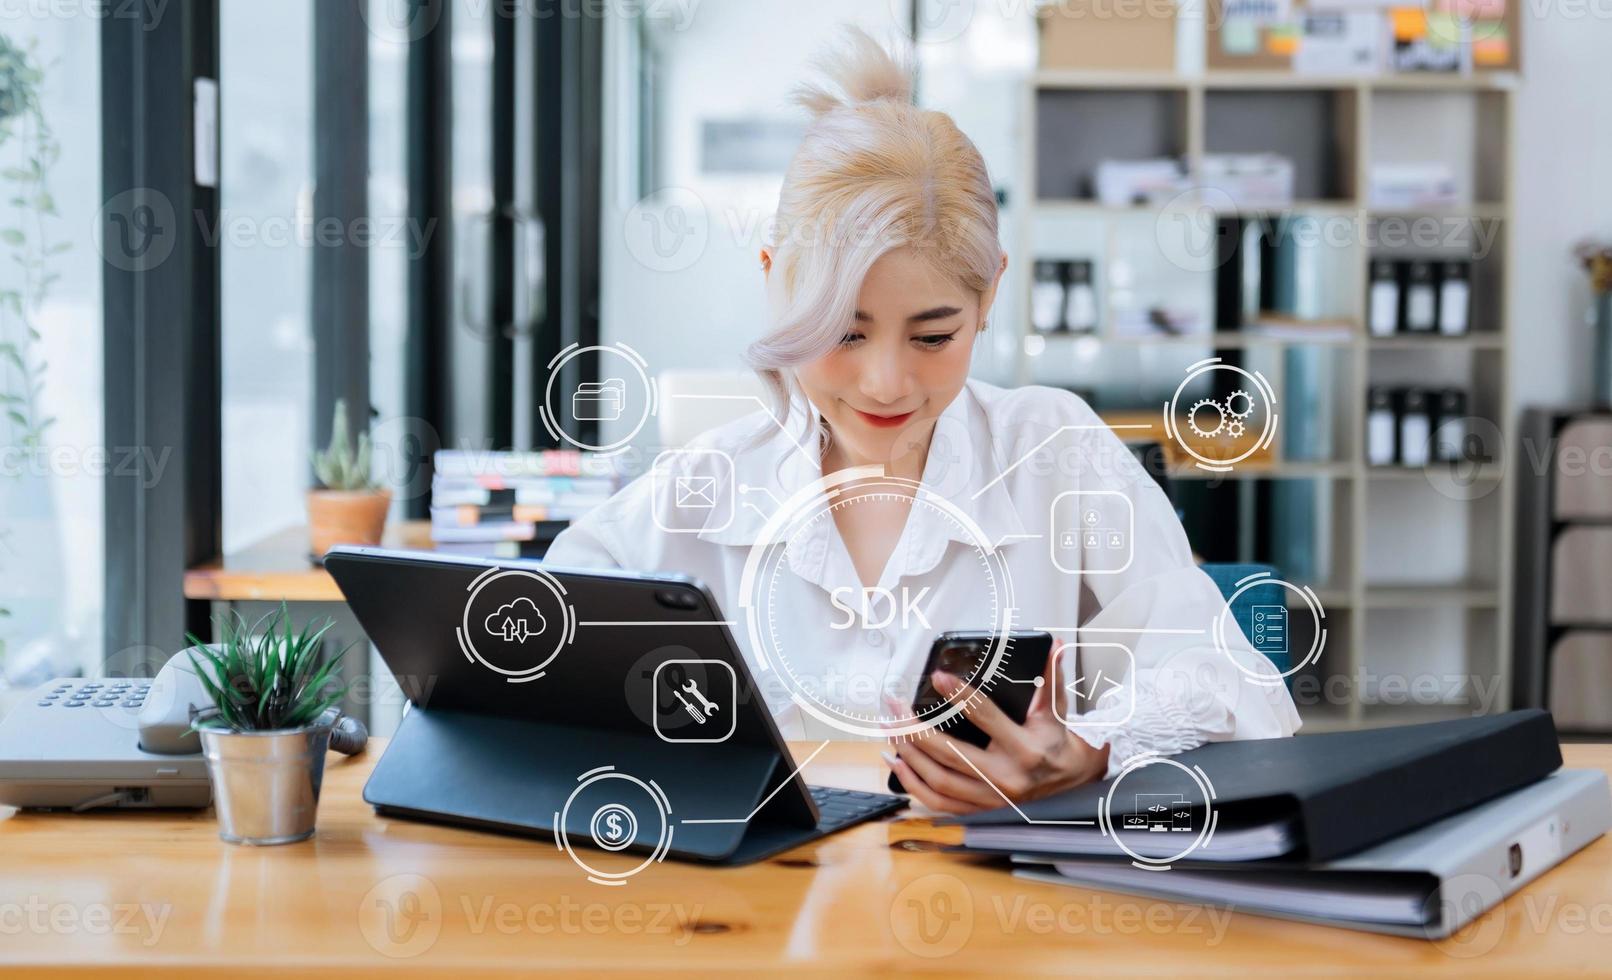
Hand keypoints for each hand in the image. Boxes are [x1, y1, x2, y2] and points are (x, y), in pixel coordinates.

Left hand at [883, 645, 1109, 814]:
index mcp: (1025, 748)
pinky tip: (896, 764)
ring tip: (890, 731)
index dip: (960, 695)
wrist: (1070, 779)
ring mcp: (991, 798)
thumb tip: (1055, 645)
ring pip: (940, 780)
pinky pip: (940, 801)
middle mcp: (1006, 777)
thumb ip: (1052, 676)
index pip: (986, 717)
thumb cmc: (1055, 739)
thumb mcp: (1055, 708)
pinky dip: (914, 784)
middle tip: (895, 708)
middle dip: (917, 730)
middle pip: (951, 754)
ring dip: (910, 755)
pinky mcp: (980, 809)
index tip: (938, 677)